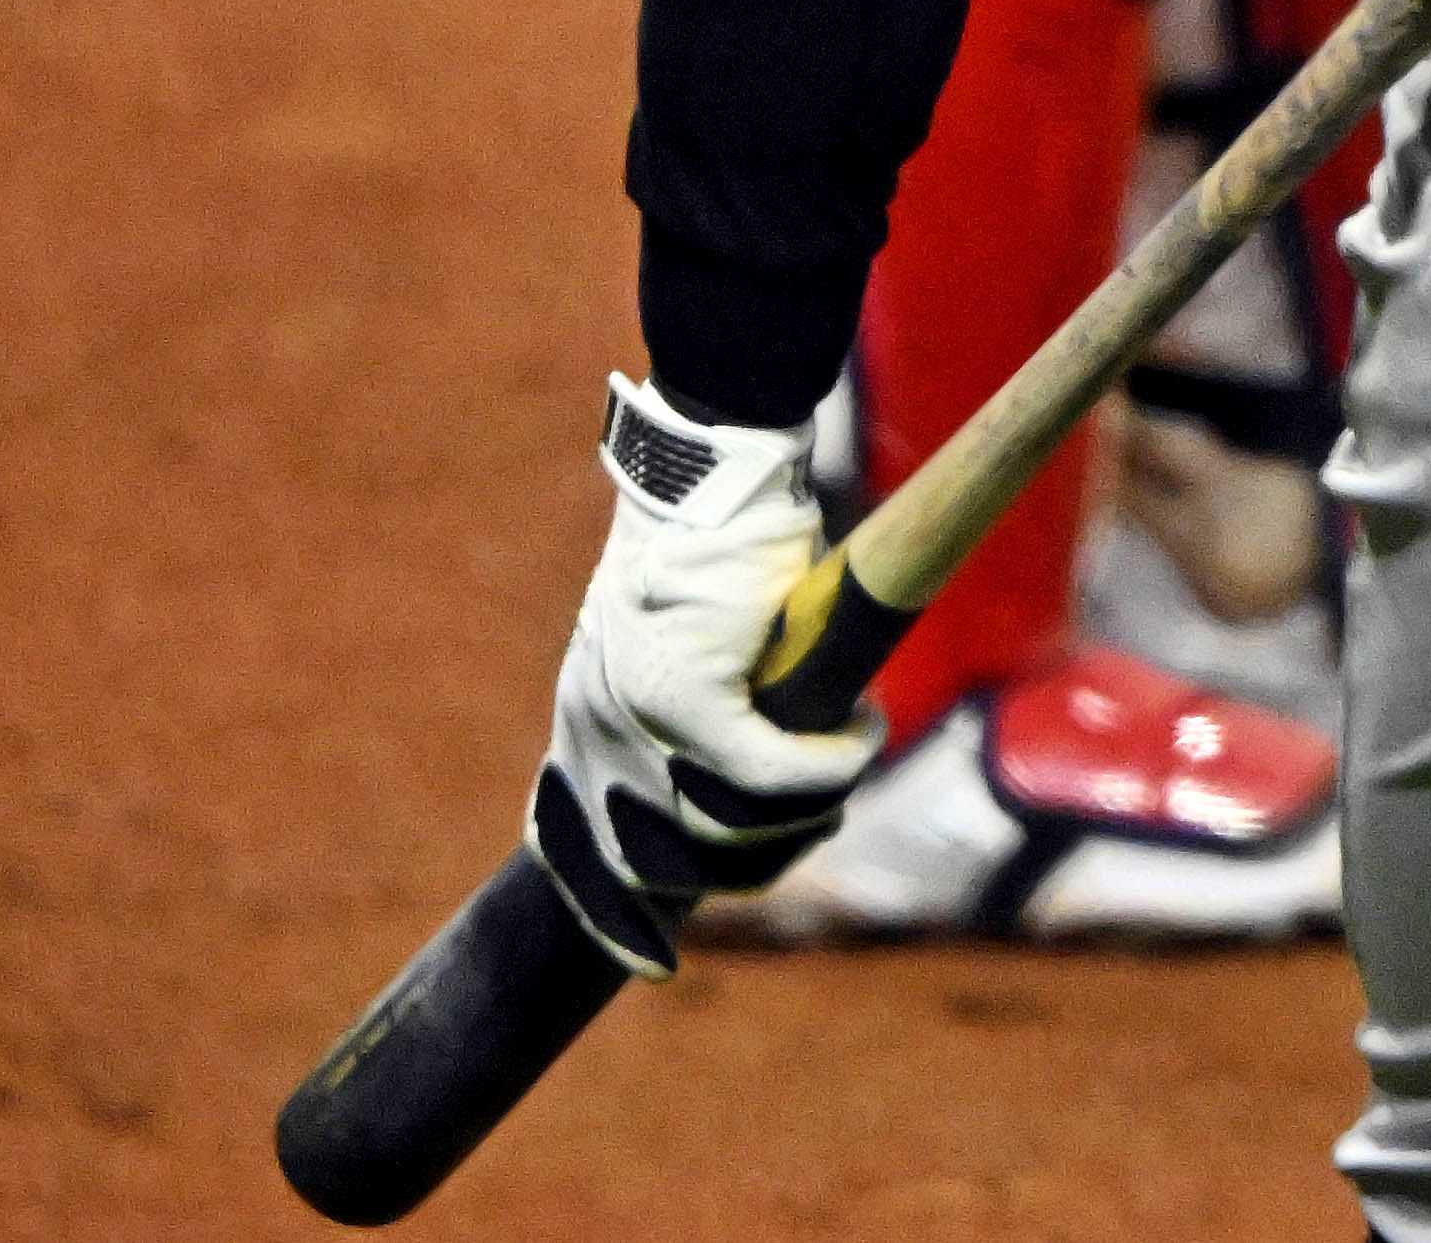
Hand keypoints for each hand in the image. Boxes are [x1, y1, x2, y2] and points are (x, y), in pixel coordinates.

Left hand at [523, 375, 878, 975]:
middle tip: (814, 824)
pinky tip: (862, 731)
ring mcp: (631, 719)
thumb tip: (758, 765)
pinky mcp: (686, 696)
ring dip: (803, 810)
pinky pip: (767, 771)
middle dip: (744, 867)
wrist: (717, 468)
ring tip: (846, 758)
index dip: (608, 916)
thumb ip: (700, 700)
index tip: (650, 964)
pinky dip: (828, 765)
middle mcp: (592, 731)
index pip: (568, 850)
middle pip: (658, 862)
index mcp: (583, 721)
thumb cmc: (718, 537)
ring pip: (723, 824)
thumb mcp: (690, 634)